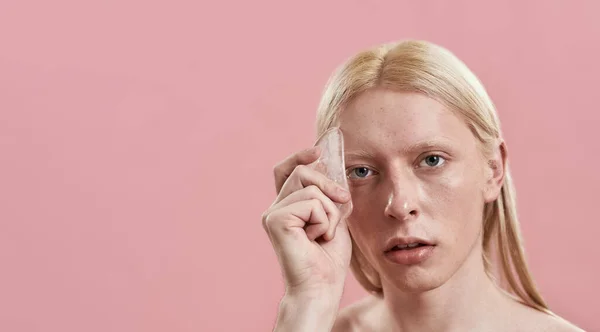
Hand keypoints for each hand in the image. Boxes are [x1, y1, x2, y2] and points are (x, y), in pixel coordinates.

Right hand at [262, 146, 352, 297]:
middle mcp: (276, 207)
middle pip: (302, 172)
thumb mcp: (335, 217)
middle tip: (343, 204)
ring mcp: (273, 213)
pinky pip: (312, 203)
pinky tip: (316, 238)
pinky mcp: (275, 220)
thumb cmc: (328, 258)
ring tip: (323, 234)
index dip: (300, 157)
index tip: (317, 151)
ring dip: (330, 211)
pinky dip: (323, 220)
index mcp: (287, 206)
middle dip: (330, 185)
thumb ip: (330, 194)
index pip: (287, 170)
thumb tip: (332, 168)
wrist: (322, 287)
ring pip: (311, 188)